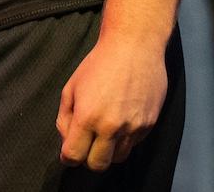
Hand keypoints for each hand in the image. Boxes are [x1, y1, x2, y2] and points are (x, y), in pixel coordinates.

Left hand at [57, 33, 167, 171]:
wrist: (134, 47)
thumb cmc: (99, 64)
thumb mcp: (71, 87)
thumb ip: (64, 118)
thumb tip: (67, 142)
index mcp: (87, 117)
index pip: (74, 156)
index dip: (68, 158)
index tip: (69, 152)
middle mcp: (111, 127)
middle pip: (97, 165)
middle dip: (88, 159)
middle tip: (87, 144)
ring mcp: (132, 128)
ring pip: (118, 158)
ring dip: (109, 151)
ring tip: (105, 131)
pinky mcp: (149, 125)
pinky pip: (133, 144)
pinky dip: (124, 139)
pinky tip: (121, 119)